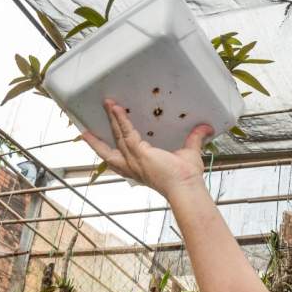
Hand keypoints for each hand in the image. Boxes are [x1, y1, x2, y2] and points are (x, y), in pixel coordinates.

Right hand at [81, 99, 213, 197]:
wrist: (186, 187)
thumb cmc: (187, 178)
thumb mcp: (189, 153)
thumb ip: (195, 139)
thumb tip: (206, 128)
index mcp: (140, 169)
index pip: (121, 158)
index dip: (110, 150)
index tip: (98, 144)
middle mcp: (133, 166)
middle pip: (110, 150)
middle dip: (97, 139)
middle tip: (85, 131)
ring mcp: (134, 160)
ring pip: (117, 136)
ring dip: (112, 119)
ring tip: (106, 105)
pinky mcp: (138, 153)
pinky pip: (126, 132)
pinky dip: (121, 119)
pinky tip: (117, 108)